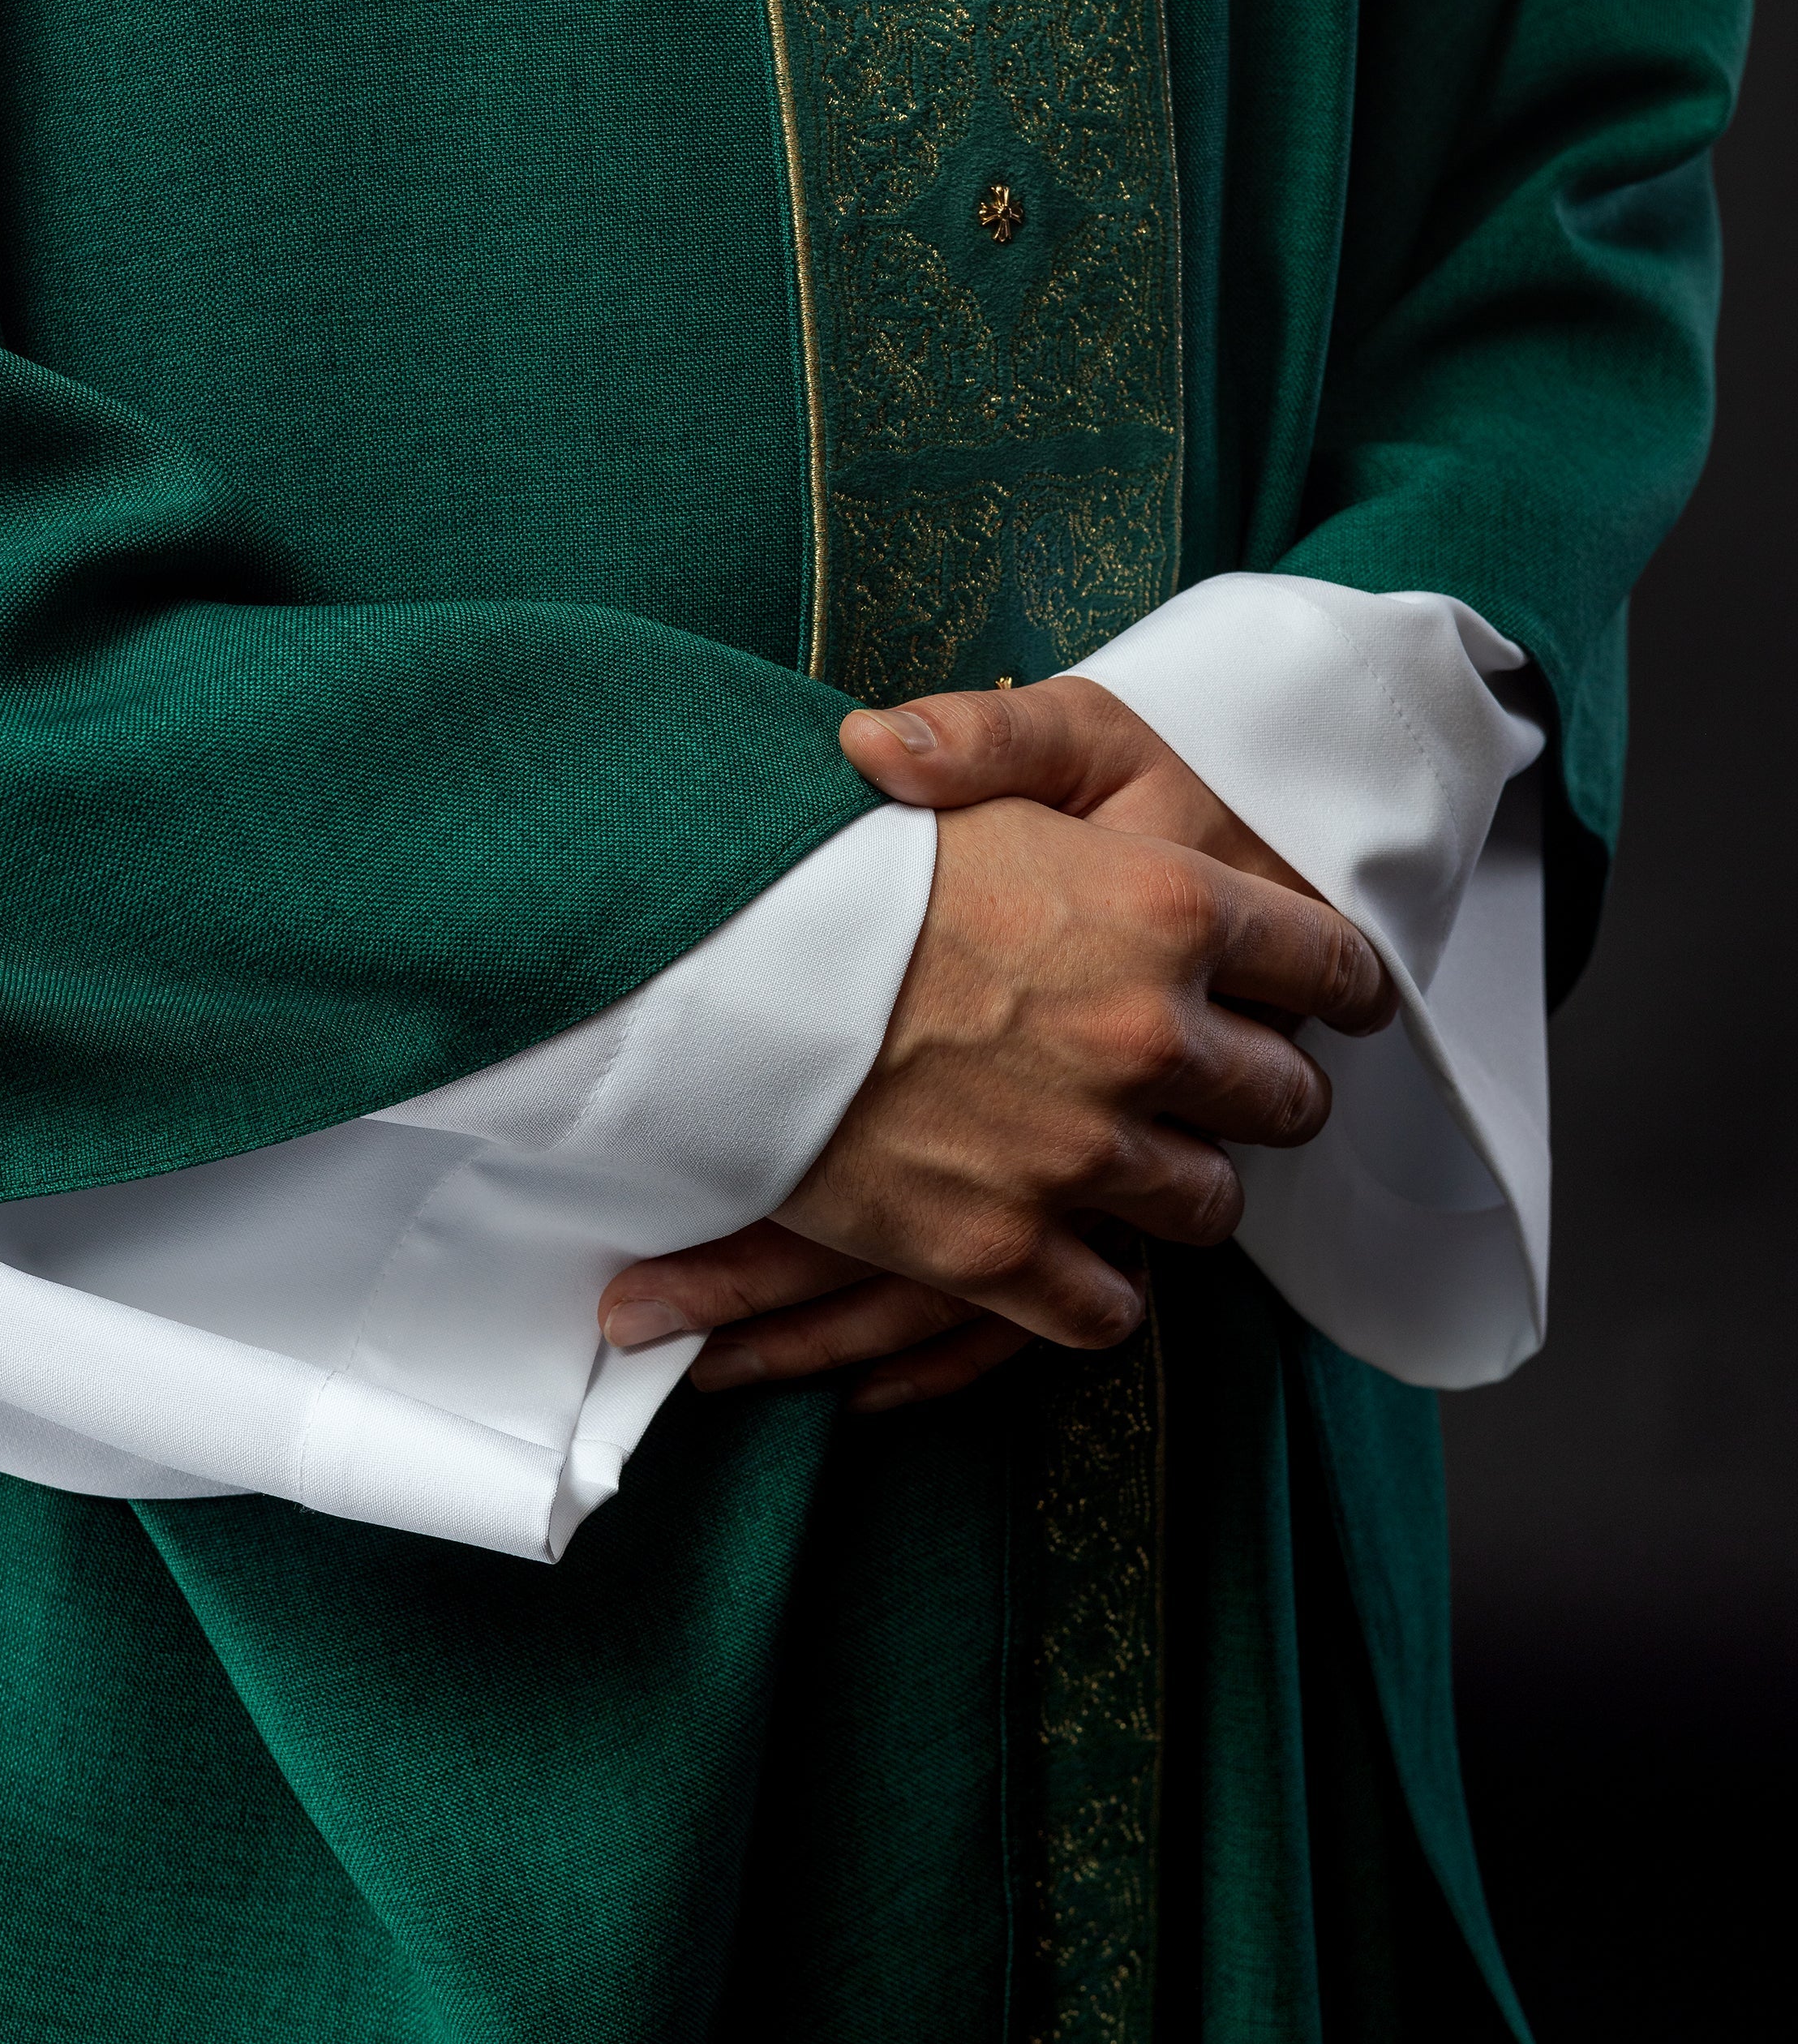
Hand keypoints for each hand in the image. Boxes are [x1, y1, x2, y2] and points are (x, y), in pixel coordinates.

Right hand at [599, 677, 1392, 1402]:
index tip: (1333, 993)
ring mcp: (1076, 1153)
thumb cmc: (846, 852)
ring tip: (1138, 1155)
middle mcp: (1148, 1037)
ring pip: (1207, 1206)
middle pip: (1284, 1099)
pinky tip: (1070, 1246)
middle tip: (1222, 1076)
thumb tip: (1068, 767)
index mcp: (1167, 907)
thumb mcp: (962, 751)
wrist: (707, 973)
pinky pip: (1107, 1307)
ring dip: (1181, 1186)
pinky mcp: (998, 1248)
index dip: (1336, 979)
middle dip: (1261, 1088)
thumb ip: (1013, 736)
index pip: (1329, 962)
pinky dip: (1096, 1288)